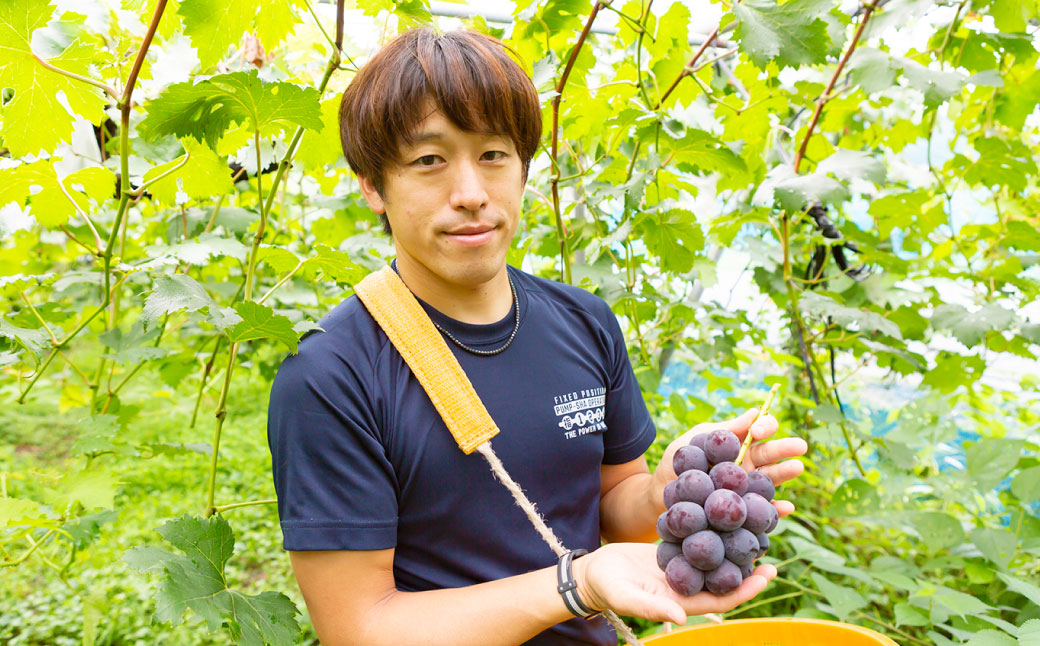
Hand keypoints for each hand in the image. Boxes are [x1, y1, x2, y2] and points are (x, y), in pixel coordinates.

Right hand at [573, 542, 777, 624]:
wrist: (593, 572)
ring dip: (733, 543)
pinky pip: (697, 540)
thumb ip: (653, 608)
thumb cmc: (608, 589)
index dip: (747, 588)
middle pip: (726, 575)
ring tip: (754, 524)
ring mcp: (681, 566)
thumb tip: (680, 617)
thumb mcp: (627, 598)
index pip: (724, 597)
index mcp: (683, 601)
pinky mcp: (672, 550)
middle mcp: (688, 584)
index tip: (767, 574)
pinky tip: (721, 510)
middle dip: (749, 564)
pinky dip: (711, 529)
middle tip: (771, 543)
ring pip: (714, 556)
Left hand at [653, 409, 807, 519]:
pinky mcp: (742, 509)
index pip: (757, 431)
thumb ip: (723, 431)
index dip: (764, 426)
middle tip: (800, 445)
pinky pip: (761, 511)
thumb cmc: (677, 464)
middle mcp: (745, 465)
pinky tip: (787, 507)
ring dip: (784, 473)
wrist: (660, 495)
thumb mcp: (695, 441)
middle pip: (769, 454)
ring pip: (770, 479)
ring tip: (797, 467)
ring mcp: (745, 487)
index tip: (759, 429)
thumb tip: (754, 412)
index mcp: (736, 444)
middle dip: (784, 448)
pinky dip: (775, 510)